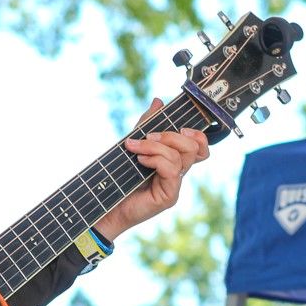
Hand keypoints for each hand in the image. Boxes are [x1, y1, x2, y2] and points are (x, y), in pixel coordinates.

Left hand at [93, 99, 210, 238]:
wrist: (105, 204)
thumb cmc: (119, 177)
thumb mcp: (134, 143)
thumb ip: (147, 125)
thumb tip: (159, 101)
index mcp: (174, 160)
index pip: (200, 146)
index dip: (198, 134)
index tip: (181, 126)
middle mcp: (178, 172)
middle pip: (195, 147)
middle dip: (171, 135)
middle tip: (148, 135)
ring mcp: (175, 185)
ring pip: (181, 156)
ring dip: (155, 146)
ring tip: (135, 148)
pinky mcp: (169, 196)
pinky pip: (171, 170)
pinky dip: (155, 159)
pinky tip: (140, 161)